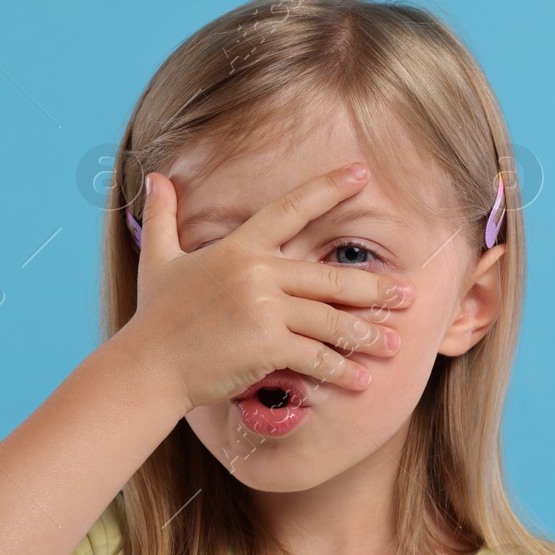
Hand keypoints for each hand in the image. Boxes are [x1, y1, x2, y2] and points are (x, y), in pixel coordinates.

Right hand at [121, 161, 413, 415]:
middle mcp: (256, 272)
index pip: (290, 209)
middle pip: (330, 277)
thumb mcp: (157, 260)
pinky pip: (317, 356)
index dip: (328, 188)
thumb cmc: (155, 317)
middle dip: (373, 288)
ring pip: (331, 319)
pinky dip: (342, 371)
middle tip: (407, 294)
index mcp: (238, 248)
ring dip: (366, 334)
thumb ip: (163, 217)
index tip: (361, 174)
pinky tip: (361, 380)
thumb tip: (155, 176)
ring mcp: (264, 308)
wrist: (147, 367)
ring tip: (393, 344)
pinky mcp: (268, 344)